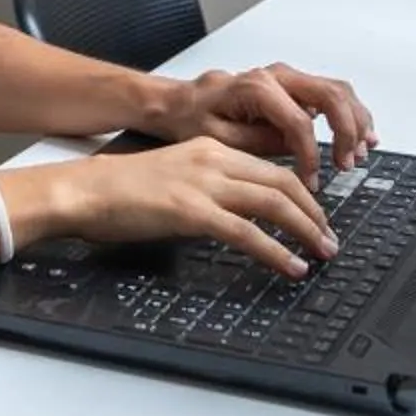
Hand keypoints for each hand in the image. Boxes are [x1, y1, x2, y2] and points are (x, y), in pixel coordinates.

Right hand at [48, 139, 336, 278]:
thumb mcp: (175, 175)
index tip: (316, 215)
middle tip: (330, 238)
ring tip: (323, 251)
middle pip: (283, 182)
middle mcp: (213, 161)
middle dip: (315, 212)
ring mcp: (204, 184)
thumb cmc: (120, 190)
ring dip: (306, 229)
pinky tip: (292, 265)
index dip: (303, 193)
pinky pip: (247, 232)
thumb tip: (236, 215)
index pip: (271, 168)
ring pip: (273, 202)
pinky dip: (276, 251)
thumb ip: (208, 187)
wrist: (85, 191)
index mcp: (210, 150)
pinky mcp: (192, 212)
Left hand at [156, 63, 376, 185]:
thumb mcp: (216, 139)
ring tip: (361, 152)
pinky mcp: (293, 86)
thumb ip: (257, 144)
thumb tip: (294, 155)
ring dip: (356, 121)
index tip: (312, 181)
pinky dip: (351, 114)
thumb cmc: (192, 118)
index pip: (299, 122)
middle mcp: (277, 76)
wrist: (180, 101)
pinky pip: (332, 94)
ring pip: (338, 90)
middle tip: (348, 164)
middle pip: (331, 96)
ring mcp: (288, 78)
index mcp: (257, 88)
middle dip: (347, 132)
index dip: (311, 155)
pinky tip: (361, 136)